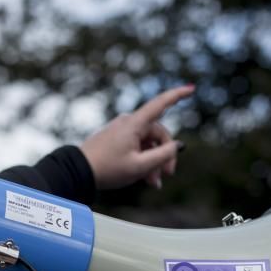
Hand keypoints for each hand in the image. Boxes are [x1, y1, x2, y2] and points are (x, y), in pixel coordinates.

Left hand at [79, 84, 194, 189]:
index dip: (177, 95)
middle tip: (167, 175)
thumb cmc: (107, 168)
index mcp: (134, 124)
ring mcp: (122, 131)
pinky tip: (146, 178)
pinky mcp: (117, 140)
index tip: (191, 88)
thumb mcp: (140, 166)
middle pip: (158, 134)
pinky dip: (143, 161)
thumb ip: (163, 155)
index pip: (160, 104)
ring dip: (154, 162)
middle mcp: (129, 123)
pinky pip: (137, 147)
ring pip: (148, 143)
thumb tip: (177, 145)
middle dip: (165, 154)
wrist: (79, 172)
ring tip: (154, 183)